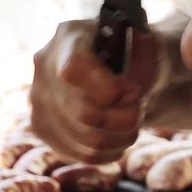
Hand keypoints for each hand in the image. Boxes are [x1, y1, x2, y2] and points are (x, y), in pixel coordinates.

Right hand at [30, 20, 160, 162]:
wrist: (120, 71)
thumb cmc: (139, 55)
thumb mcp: (152, 45)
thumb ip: (153, 52)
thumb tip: (143, 71)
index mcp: (68, 36)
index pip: (74, 70)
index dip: (109, 90)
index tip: (135, 91)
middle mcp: (43, 66)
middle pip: (84, 112)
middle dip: (124, 118)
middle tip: (140, 109)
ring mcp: (38, 99)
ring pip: (85, 139)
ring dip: (120, 137)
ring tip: (133, 122)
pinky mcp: (42, 129)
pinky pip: (79, 155)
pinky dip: (108, 152)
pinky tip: (119, 136)